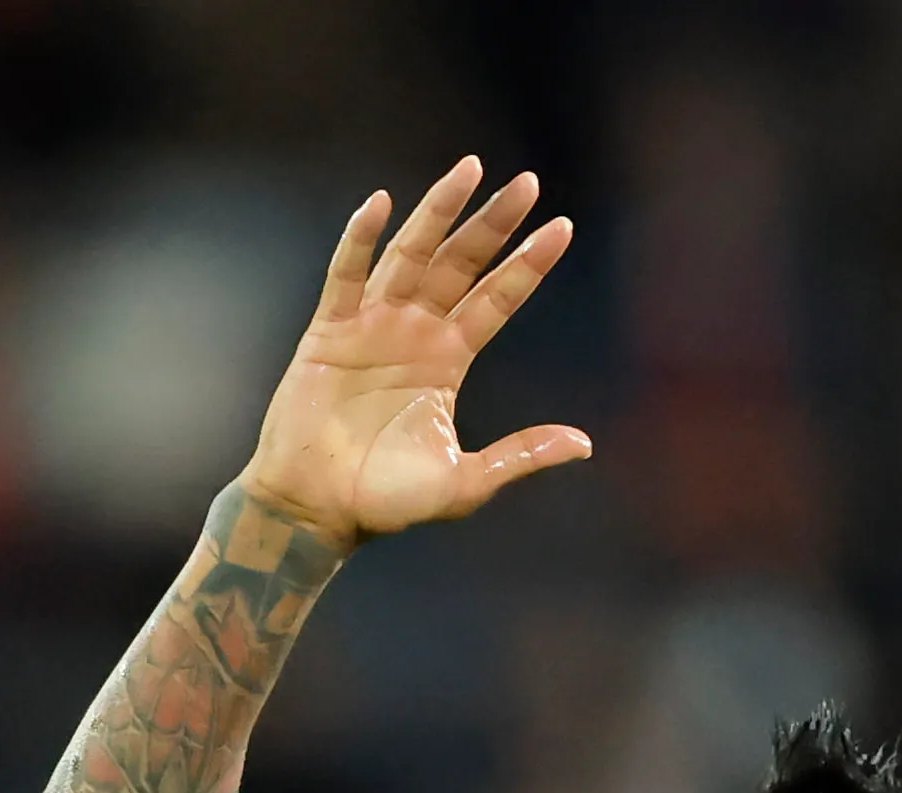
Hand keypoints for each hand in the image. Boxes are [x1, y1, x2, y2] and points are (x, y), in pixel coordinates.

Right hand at [236, 159, 590, 546]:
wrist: (318, 511)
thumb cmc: (387, 501)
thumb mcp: (466, 482)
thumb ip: (520, 455)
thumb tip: (583, 444)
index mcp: (449, 361)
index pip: (496, 299)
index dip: (527, 265)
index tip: (563, 227)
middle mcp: (415, 332)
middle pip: (461, 264)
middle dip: (493, 224)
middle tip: (527, 182)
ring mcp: (372, 326)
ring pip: (411, 255)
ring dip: (438, 213)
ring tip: (469, 171)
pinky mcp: (330, 332)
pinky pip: (346, 276)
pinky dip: (360, 240)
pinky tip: (381, 204)